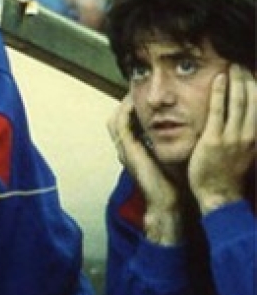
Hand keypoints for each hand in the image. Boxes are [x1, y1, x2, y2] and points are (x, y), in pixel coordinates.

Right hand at [107, 95, 180, 244]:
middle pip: (115, 120)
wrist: (165, 202)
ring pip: (115, 120)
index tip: (143, 99)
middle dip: (124, 105)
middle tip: (136, 92)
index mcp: (133, 152)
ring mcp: (124, 150)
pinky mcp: (128, 150)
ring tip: (135, 94)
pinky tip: (135, 103)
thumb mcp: (167, 161)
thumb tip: (179, 135)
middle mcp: (125, 150)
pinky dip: (126, 112)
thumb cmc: (170, 185)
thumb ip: (166, 148)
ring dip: (123, 105)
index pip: (125, 125)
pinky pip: (121, 125)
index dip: (130, 110)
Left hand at [188, 65, 256, 213]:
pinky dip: (220, 93)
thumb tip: (249, 118)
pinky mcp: (215, 140)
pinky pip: (218, 111)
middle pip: (254, 99)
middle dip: (249, 78)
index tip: (254, 71)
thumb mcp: (247, 151)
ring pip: (239, 102)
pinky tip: (218, 79)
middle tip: (242, 63)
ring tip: (233, 65)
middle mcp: (250, 134)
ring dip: (237, 81)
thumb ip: (249, 134)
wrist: (219, 195)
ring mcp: (233, 137)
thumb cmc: (228, 173)